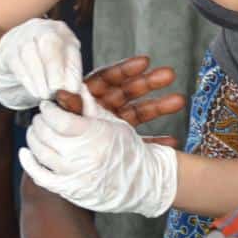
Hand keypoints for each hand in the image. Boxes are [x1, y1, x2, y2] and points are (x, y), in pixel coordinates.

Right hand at [0, 18, 82, 109]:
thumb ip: (69, 75)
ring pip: (30, 51)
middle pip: (50, 41)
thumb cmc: (43, 62)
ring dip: (39, 76)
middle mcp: (42, 28)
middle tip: (56, 88)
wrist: (14, 57)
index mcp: (61, 31)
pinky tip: (33, 90)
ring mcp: (22, 35)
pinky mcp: (8, 48)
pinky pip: (16, 62)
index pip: (71, 45)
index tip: (73, 88)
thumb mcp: (61, 65)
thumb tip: (74, 88)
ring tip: (44, 94)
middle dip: (54, 67)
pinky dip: (26, 78)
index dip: (73, 67)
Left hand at [20, 89, 178, 217]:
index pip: (59, 119)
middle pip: (47, 133)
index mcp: (95, 135)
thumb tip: (75, 86)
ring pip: (41, 151)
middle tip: (42, 116)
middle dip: (40, 121)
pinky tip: (25, 152)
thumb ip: (91, 106)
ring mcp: (74, 174)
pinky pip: (40, 176)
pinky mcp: (69, 190)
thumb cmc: (129, 150)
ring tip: (36, 130)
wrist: (142, 183)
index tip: (47, 105)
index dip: (49, 110)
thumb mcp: (114, 122)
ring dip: (33, 137)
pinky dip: (28, 163)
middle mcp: (82, 155)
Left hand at [57, 55, 185, 147]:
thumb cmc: (57, 141)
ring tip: (179, 100)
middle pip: (127, 92)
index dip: (125, 69)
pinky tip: (172, 141)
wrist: (57, 176)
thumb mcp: (65, 121)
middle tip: (169, 73)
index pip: (107, 79)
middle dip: (148, 82)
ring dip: (158, 106)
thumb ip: (68, 108)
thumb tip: (63, 93)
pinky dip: (155, 141)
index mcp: (87, 99)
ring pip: (138, 112)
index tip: (144, 61)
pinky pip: (140, 141)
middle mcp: (102, 110)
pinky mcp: (121, 145)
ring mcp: (113, 127)